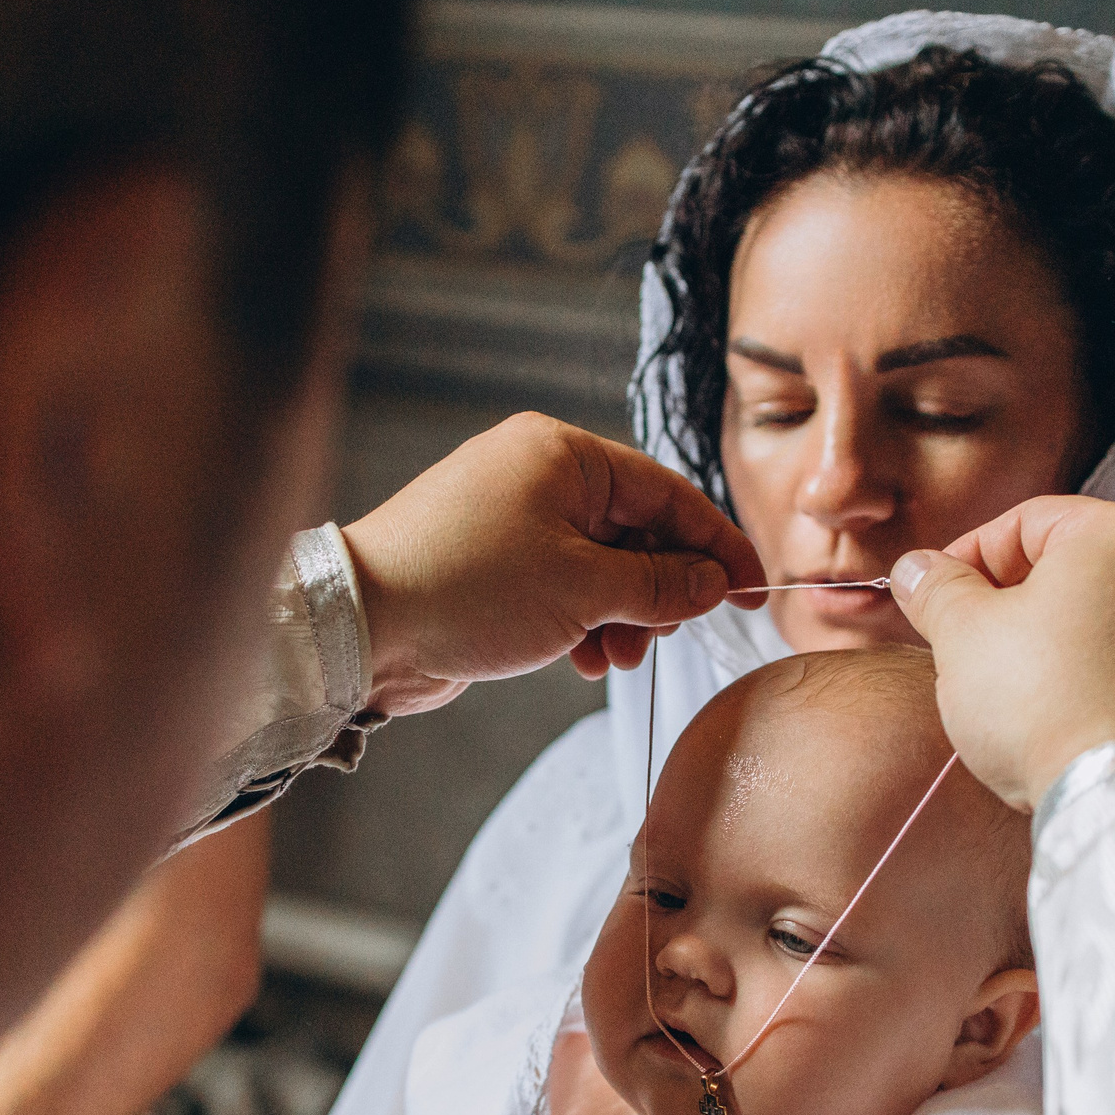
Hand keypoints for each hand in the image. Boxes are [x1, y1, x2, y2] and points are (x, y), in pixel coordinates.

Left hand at [342, 413, 766, 715]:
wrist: (362, 627)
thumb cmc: (467, 588)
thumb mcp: (583, 588)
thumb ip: (659, 584)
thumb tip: (712, 582)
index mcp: (563, 455)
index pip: (667, 493)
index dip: (716, 544)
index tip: (752, 588)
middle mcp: (537, 477)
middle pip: (636, 530)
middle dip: (660, 590)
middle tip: (667, 634)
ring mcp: (510, 521)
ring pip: (601, 566)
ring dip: (622, 616)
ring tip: (616, 657)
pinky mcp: (490, 565)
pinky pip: (562, 587)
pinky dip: (582, 622)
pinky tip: (580, 659)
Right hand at [890, 497, 1114, 810]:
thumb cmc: (1045, 704)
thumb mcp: (963, 635)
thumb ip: (937, 588)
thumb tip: (918, 569)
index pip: (1026, 522)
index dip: (966, 557)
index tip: (934, 597)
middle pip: (1070, 567)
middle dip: (1010, 601)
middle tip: (964, 643)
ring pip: (1104, 615)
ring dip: (1050, 639)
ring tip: (1007, 686)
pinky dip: (1093, 674)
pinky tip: (1056, 714)